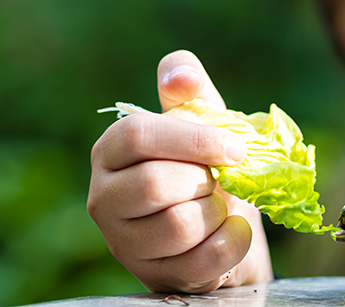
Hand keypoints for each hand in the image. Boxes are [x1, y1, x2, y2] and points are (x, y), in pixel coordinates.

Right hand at [88, 50, 272, 292]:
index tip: (236, 148)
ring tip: (220, 206)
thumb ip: (190, 89)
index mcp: (111, 151)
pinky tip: (232, 230)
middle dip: (205, 182)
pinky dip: (232, 242)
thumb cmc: (207, 164)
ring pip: (178, 226)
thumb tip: (178, 73)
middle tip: (220, 182)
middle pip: (155, 184)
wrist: (222, 223)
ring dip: (218, 213)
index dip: (195, 140)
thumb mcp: (202, 120)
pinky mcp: (154, 276)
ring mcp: (124, 242)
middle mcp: (104, 198)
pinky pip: (203, 261)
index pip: (138, 136)